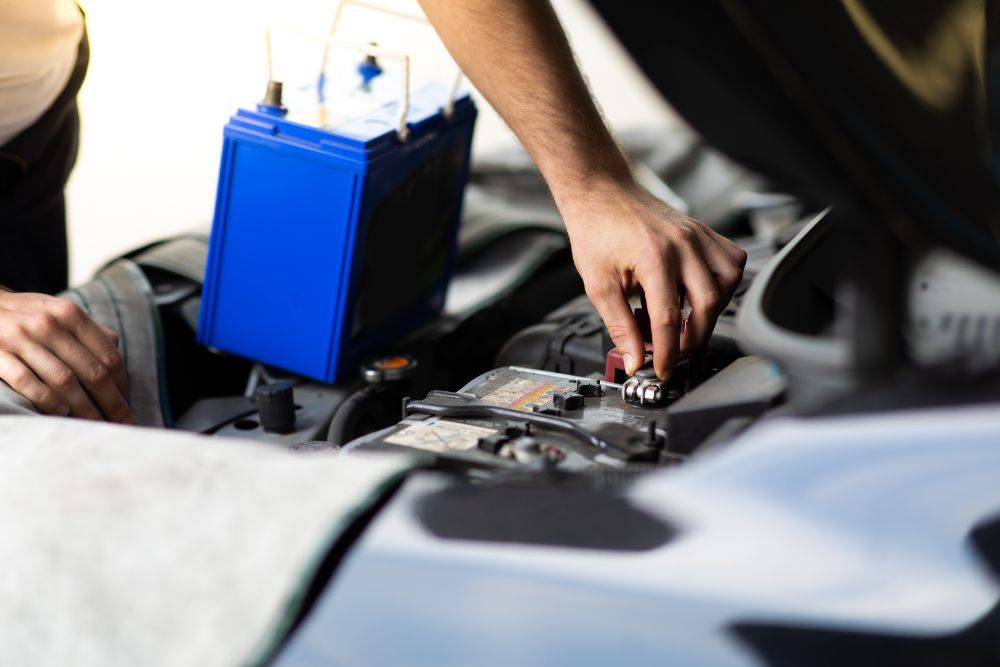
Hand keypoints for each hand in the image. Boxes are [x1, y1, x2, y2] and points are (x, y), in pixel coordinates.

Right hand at [0, 291, 131, 421]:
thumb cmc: (25, 315)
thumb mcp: (58, 311)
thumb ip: (88, 330)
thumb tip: (117, 352)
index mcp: (70, 315)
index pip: (107, 355)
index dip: (121, 383)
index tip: (127, 403)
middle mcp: (49, 324)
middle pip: (92, 372)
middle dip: (111, 403)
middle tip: (121, 424)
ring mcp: (21, 339)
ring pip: (64, 381)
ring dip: (84, 409)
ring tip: (95, 425)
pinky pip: (28, 383)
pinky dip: (48, 401)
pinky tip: (61, 414)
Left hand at [562, 180, 746, 379]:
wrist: (601, 194)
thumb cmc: (596, 230)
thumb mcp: (598, 284)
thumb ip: (619, 325)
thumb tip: (634, 358)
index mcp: (653, 256)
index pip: (668, 318)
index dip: (667, 352)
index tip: (662, 369)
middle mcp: (682, 243)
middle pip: (707, 304)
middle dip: (693, 337)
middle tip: (675, 351)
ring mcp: (697, 235)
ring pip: (727, 283)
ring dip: (711, 312)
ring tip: (685, 322)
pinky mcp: (704, 231)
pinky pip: (731, 261)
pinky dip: (722, 284)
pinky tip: (699, 293)